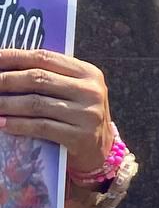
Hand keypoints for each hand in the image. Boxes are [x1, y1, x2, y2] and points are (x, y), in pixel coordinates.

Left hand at [0, 50, 112, 173]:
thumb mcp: (73, 91)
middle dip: (5, 81)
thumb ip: (50, 77)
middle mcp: (91, 91)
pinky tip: (2, 123)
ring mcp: (88, 114)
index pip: (45, 58)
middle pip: (38, 78)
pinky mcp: (81, 136)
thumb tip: (5, 69)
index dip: (14, 57)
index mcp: (88, 73)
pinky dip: (17, 125)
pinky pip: (41, 127)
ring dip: (6, 104)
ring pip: (36, 103)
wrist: (100, 150)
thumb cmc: (78, 115)